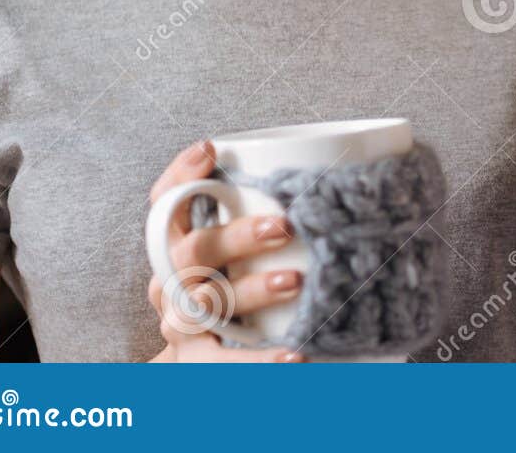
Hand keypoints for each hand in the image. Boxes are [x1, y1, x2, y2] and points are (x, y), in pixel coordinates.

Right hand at [145, 141, 306, 362]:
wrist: (207, 364)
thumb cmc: (236, 287)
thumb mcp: (241, 250)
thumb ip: (271, 214)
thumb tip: (351, 174)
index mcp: (179, 246)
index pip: (165, 204)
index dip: (180, 175)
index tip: (211, 149)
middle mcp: (171, 281)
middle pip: (190, 252)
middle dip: (236, 236)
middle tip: (284, 226)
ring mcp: (181, 324)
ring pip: (205, 303)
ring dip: (250, 290)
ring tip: (295, 282)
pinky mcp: (197, 364)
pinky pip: (222, 365)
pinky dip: (259, 361)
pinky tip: (296, 354)